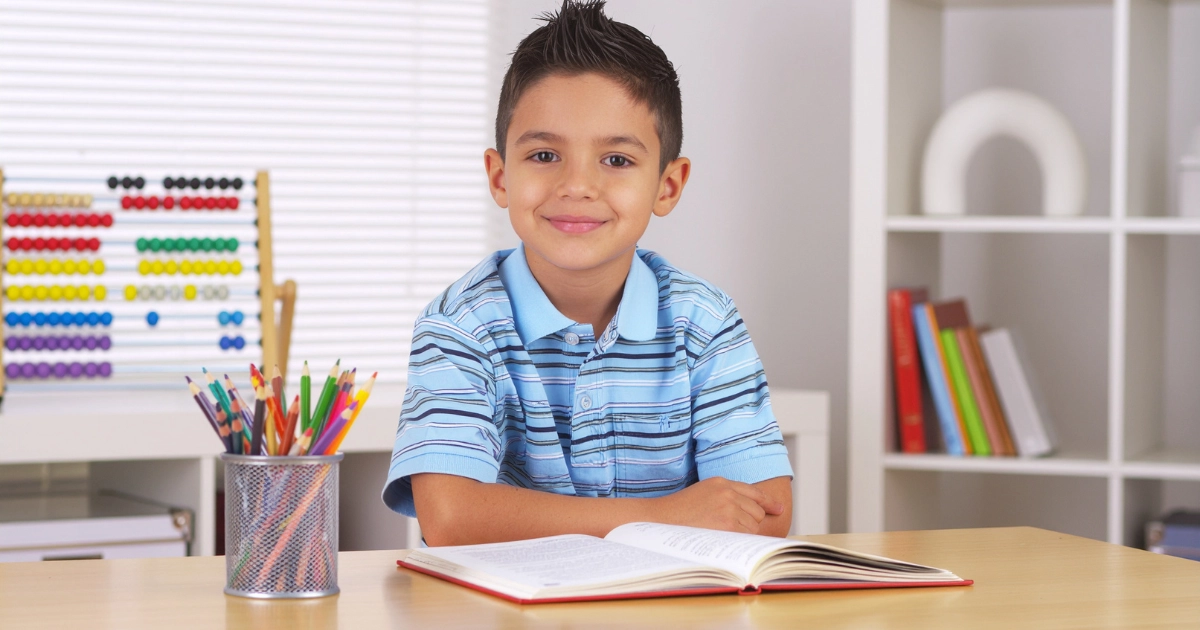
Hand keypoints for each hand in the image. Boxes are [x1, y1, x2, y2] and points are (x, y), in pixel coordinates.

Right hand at [650, 477, 784, 533]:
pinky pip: (747, 535)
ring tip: (720, 535)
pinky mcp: (728, 524)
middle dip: (750, 523)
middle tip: (731, 532)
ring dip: (743, 533)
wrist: (659, 520)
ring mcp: (729, 508)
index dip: (768, 502)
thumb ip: (724, 497)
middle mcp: (728, 492)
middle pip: (757, 511)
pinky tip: (725, 541)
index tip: (779, 508)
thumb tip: (747, 513)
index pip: (753, 492)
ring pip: (753, 525)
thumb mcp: (702, 494)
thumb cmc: (677, 513)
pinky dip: (741, 541)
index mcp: (721, 483)